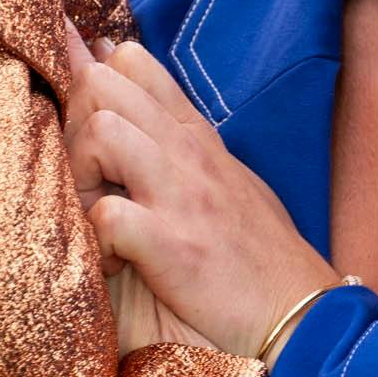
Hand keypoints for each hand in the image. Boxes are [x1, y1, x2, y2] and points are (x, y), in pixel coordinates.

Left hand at [65, 34, 332, 353]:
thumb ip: (179, 134)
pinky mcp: (174, 246)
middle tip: (86, 181)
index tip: (74, 104)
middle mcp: (187, 153)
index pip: (132, 62)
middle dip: (75, 127)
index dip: (89, 73)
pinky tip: (116, 263)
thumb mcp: (225, 176)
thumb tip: (138, 94)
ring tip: (97, 219)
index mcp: (196, 135)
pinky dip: (98, 241)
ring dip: (80, 178)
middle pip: (102, 85)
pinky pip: (108, 216)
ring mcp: (181, 196)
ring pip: (100, 132)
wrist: (302, 314)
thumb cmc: (257, 251)